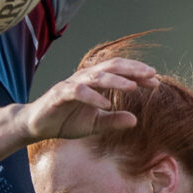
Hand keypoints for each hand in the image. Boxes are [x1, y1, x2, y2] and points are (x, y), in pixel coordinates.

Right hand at [21, 57, 158, 142]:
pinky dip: (93, 96)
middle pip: (111, 66)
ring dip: (116, 80)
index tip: (156, 82)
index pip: (119, 72)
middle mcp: (84, 79)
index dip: (137, 75)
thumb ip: (113, 121)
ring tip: (133, 87)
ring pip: (96, 76)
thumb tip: (135, 120)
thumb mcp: (94, 125)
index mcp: (94, 83)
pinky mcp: (58, 94)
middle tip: (151, 75)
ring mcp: (71, 84)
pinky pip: (77, 91)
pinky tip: (106, 104)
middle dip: (132, 70)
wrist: (37, 126)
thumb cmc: (65, 121)